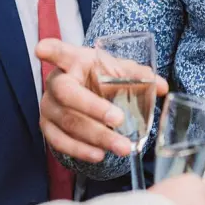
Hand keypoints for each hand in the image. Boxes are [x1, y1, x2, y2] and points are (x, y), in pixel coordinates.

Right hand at [36, 38, 169, 162]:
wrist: (89, 95)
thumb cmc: (103, 78)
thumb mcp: (120, 72)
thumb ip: (140, 76)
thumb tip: (162, 87)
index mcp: (73, 61)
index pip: (59, 52)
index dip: (50, 50)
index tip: (42, 49)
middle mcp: (55, 81)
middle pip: (67, 94)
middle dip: (93, 108)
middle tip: (119, 120)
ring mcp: (48, 105)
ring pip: (68, 122)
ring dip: (95, 137)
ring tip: (121, 147)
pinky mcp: (47, 126)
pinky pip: (59, 141)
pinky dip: (80, 150)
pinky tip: (99, 155)